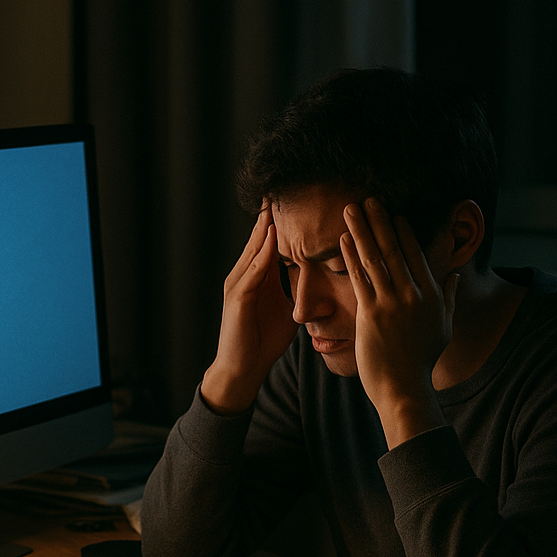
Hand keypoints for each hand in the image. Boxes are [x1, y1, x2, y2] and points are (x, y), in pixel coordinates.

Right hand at [201, 205, 298, 413]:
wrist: (243, 369)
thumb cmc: (262, 342)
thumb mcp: (285, 310)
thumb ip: (295, 292)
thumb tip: (319, 280)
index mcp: (257, 278)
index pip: (269, 243)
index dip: (280, 222)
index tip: (295, 199)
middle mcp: (244, 276)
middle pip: (258, 239)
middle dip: (269, 215)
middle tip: (280, 188)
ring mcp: (238, 286)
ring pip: (254, 250)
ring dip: (265, 228)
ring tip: (276, 204)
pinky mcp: (237, 299)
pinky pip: (252, 271)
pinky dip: (262, 254)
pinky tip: (272, 239)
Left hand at [340, 199, 457, 445]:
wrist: (404, 387)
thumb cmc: (421, 361)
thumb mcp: (443, 327)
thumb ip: (447, 298)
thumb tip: (453, 276)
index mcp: (431, 294)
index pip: (415, 255)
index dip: (402, 231)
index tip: (393, 212)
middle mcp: (413, 294)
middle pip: (394, 249)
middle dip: (380, 221)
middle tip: (369, 199)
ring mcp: (392, 302)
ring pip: (375, 258)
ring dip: (362, 230)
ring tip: (351, 210)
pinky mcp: (371, 313)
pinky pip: (359, 278)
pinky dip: (351, 256)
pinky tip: (343, 239)